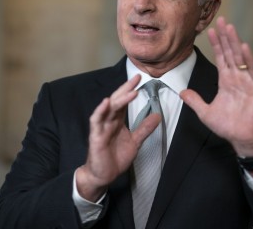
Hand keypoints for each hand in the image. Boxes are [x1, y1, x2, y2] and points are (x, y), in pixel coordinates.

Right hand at [76, 74, 160, 201]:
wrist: (103, 175)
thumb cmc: (115, 158)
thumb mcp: (135, 142)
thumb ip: (144, 129)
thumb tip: (157, 115)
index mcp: (117, 121)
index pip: (124, 101)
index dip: (130, 89)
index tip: (140, 78)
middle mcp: (108, 121)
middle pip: (117, 100)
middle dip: (126, 88)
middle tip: (136, 78)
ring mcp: (101, 127)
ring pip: (109, 109)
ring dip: (119, 99)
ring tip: (130, 91)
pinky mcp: (95, 136)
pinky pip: (96, 121)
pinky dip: (100, 111)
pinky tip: (106, 103)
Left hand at [180, 17, 252, 159]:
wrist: (243, 139)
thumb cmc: (228, 126)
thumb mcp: (205, 112)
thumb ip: (194, 101)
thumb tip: (181, 92)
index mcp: (226, 80)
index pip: (220, 57)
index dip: (216, 44)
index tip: (211, 30)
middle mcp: (237, 77)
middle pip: (230, 52)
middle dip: (225, 37)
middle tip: (221, 20)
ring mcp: (248, 81)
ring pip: (240, 57)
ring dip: (235, 42)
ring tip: (230, 27)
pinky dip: (249, 59)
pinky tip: (243, 46)